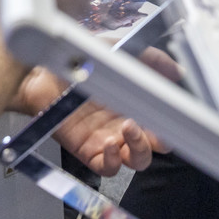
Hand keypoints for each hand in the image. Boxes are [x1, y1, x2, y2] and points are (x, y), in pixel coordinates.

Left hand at [14, 67, 165, 174]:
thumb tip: (177, 70)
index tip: (178, 115)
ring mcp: (106, 139)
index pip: (163, 120)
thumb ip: (151, 59)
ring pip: (136, 161)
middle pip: (154, 146)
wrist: (41, 70)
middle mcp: (123, 124)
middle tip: (158, 128)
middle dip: (162, 141)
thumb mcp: (119, 51)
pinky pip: (107, 167)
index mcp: (135, 102)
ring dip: (140, 148)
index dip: (173, 122)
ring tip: (130, 127)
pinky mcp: (86, 150)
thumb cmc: (77, 59)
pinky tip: (111, 145)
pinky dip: (114, 161)